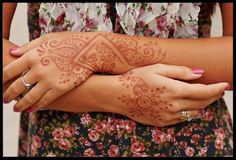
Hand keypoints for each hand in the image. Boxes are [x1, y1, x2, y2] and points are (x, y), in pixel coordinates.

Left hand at [3, 32, 94, 111]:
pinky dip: (36, 106)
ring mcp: (49, 80)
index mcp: (32, 56)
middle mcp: (38, 69)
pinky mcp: (60, 89)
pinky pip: (45, 100)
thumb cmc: (69, 42)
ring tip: (16, 108)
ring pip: (29, 97)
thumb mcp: (47, 39)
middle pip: (17, 86)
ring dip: (20, 104)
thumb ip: (28, 46)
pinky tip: (32, 109)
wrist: (89, 50)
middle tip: (4, 99)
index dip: (1, 79)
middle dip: (8, 95)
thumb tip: (13, 52)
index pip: (9, 71)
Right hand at [111, 64, 228, 126]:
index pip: (203, 92)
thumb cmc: (135, 78)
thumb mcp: (157, 68)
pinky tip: (186, 104)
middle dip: (212, 96)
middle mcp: (173, 106)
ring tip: (203, 96)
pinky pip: (182, 119)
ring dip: (202, 104)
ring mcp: (167, 116)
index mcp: (173, 90)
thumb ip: (180, 71)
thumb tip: (199, 73)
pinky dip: (189, 111)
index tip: (224, 85)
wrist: (118, 95)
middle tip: (217, 90)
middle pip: (201, 103)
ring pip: (193, 112)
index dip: (216, 88)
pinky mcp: (161, 123)